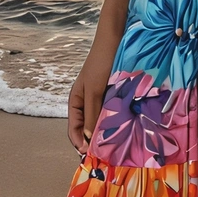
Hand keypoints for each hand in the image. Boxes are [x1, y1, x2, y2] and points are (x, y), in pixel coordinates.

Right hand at [67, 36, 119, 155]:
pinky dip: (114, 121)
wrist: (114, 41)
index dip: (80, 144)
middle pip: (87, 129)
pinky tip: (123, 128)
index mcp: (75, 102)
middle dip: (93, 141)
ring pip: (100, 122)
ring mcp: (99, 99)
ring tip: (114, 145)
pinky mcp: (112, 95)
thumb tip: (88, 140)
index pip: (74, 131)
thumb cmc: (100, 64)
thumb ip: (92, 115)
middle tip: (105, 154)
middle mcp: (86, 103)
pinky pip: (111, 113)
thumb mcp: (95, 91)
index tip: (90, 155)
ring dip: (105, 132)